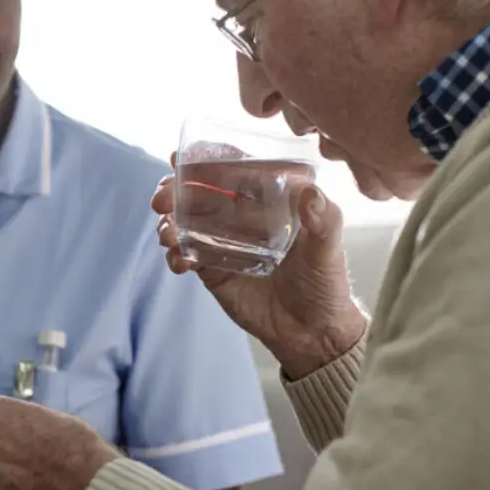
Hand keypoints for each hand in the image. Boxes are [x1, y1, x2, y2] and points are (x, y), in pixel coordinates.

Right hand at [152, 153, 366, 378]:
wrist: (310, 333)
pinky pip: (186, 256)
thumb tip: (310, 192)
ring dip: (168, 223)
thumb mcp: (328, 247)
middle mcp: (241, 216)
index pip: (233, 170)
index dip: (205, 160)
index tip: (181, 157)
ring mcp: (222, 243)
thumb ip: (322, 220)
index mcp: (267, 200)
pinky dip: (176, 256)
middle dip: (173, 191)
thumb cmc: (324, 282)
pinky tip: (179, 262)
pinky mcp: (212, 270)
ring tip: (168, 235)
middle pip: (199, 193)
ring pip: (185, 222)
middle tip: (162, 199)